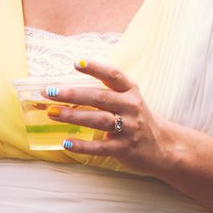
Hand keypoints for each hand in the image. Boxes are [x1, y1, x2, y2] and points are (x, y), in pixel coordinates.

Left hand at [44, 60, 169, 173]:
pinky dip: (82, 145)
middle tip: (49, 92)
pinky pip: (100, 147)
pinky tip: (66, 142)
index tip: (76, 63)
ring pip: (98, 120)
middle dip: (72, 94)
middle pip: (99, 97)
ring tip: (52, 113)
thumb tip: (67, 87)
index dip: (95, 68)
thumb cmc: (136, 120)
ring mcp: (129, 128)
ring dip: (73, 116)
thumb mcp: (127, 101)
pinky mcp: (124, 149)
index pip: (113, 75)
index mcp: (130, 92)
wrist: (163, 147)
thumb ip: (105, 92)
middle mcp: (131, 107)